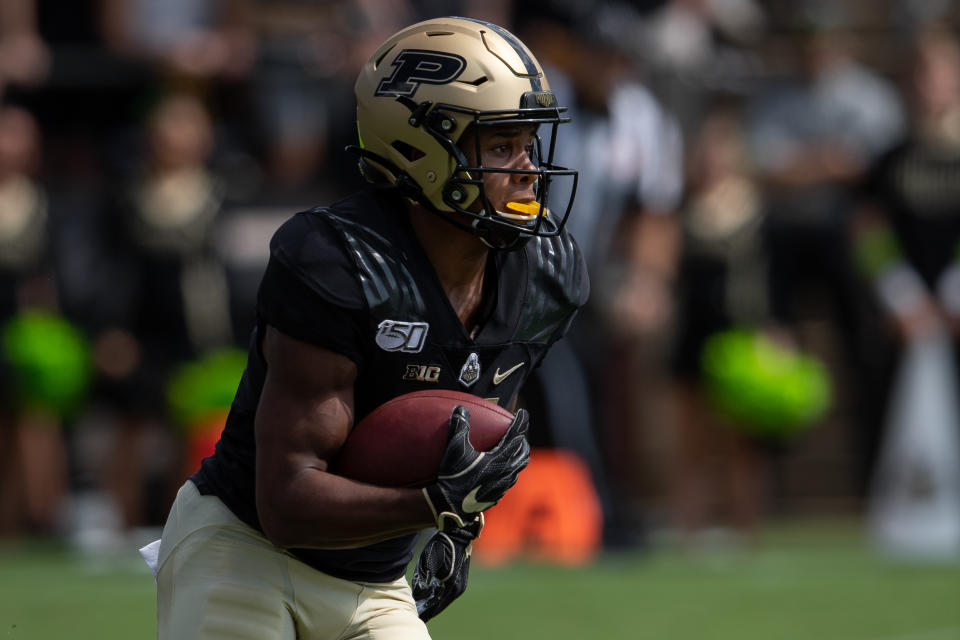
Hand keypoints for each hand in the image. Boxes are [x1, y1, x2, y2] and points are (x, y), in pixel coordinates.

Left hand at [412, 515, 482, 621]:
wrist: (457, 532)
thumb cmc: (441, 545)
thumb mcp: (427, 561)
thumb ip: (422, 581)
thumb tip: (419, 595)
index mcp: (452, 586)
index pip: (437, 606)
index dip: (426, 612)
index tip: (417, 617)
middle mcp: (459, 587)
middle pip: (441, 603)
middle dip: (429, 608)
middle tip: (417, 612)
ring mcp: (461, 582)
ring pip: (444, 597)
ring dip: (434, 600)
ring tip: (421, 604)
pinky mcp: (460, 577)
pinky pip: (448, 590)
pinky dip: (439, 593)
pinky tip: (430, 594)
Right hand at [423, 406, 529, 530]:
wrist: (450, 506)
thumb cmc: (453, 476)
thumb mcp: (454, 448)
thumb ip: (459, 426)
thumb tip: (460, 409)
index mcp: (499, 459)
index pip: (515, 436)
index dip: (520, 422)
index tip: (522, 413)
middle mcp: (505, 472)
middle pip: (523, 453)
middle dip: (523, 440)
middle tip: (519, 432)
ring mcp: (503, 486)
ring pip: (518, 468)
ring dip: (518, 456)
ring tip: (513, 450)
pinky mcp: (497, 495)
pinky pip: (509, 480)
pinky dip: (509, 470)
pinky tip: (500, 470)